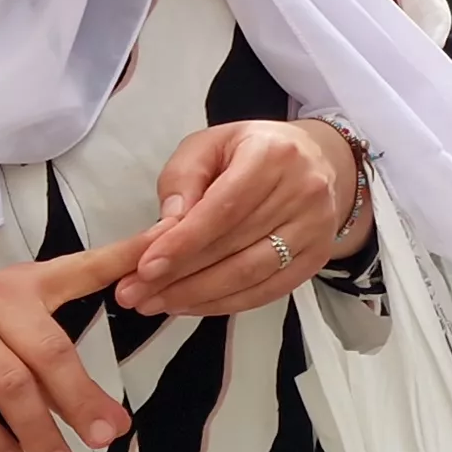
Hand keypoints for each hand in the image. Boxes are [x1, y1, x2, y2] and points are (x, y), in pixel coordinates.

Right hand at [0, 235, 146, 451]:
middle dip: (82, 398)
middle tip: (108, 437)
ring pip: (10, 383)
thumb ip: (51, 363)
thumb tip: (108, 419)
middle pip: (50, 351)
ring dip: (39, 430)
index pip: (81, 268)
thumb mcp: (2, 334)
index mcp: (22, 286)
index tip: (167, 241)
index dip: (124, 255)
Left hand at [118, 119, 362, 315]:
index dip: (184, 242)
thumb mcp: (210, 145)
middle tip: (134, 293)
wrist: (317, 162)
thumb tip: (167, 226)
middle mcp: (303, 191)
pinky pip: (268, 291)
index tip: (146, 266)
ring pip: (251, 274)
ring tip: (156, 303)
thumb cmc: (252, 151)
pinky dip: (225, 304)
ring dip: (198, 295)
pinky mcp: (318, 258)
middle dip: (179, 275)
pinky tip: (191, 305)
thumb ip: (183, 178)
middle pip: (235, 245)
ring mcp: (315, 228)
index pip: (225, 208)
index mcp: (272, 155)